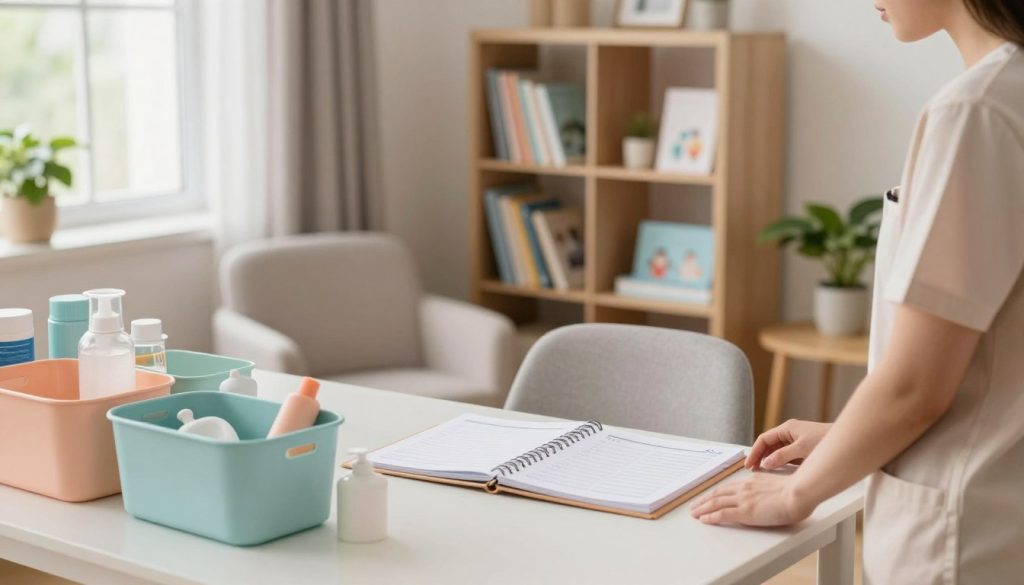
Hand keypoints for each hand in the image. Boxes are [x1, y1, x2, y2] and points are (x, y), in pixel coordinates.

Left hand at [689, 473, 813, 526]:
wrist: (798, 493)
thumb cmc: (795, 491)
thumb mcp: (777, 484)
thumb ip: (766, 487)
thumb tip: (765, 493)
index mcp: (752, 481)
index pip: (729, 487)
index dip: (717, 493)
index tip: (710, 496)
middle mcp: (744, 488)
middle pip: (718, 493)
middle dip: (704, 500)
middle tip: (695, 505)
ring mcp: (743, 499)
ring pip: (716, 503)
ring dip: (702, 508)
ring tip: (694, 513)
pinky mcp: (745, 512)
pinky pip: (722, 514)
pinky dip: (710, 517)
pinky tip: (704, 519)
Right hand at [746, 419, 830, 470]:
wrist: (848, 441)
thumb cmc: (825, 440)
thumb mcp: (801, 449)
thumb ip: (782, 456)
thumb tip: (766, 464)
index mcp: (787, 429)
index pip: (764, 439)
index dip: (754, 452)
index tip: (749, 464)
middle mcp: (789, 433)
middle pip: (768, 445)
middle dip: (760, 456)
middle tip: (753, 469)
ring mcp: (796, 440)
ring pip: (777, 450)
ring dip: (770, 460)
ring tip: (763, 471)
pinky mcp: (803, 448)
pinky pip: (786, 455)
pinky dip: (780, 462)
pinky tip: (778, 470)